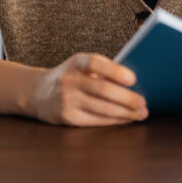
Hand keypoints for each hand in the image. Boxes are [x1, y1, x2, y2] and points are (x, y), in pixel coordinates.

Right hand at [33, 53, 147, 125]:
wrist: (37, 93)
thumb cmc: (71, 76)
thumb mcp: (81, 65)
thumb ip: (103, 69)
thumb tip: (135, 83)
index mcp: (76, 62)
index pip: (95, 63)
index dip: (115, 71)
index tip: (133, 79)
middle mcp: (69, 80)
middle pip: (103, 90)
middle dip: (128, 98)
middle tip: (144, 102)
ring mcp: (67, 100)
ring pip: (103, 109)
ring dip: (126, 113)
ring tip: (141, 113)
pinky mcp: (68, 118)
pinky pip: (96, 121)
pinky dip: (115, 121)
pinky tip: (126, 119)